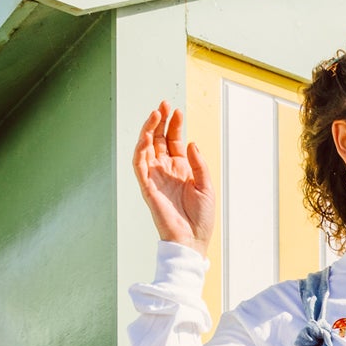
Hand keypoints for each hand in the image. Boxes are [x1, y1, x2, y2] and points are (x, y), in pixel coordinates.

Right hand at [133, 101, 215, 253]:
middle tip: (164, 104)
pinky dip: (140, 149)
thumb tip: (190, 142)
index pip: (174, 141)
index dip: (174, 126)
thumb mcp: (206, 186)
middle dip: (161, 121)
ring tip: (155, 113)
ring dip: (149, 130)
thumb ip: (198, 164)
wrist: (192, 240)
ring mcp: (155, 177)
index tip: (177, 111)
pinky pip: (138, 164)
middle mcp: (166, 171)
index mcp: (180, 170)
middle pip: (159, 140)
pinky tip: (146, 136)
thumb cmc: (201, 218)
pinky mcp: (147, 187)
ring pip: (146, 148)